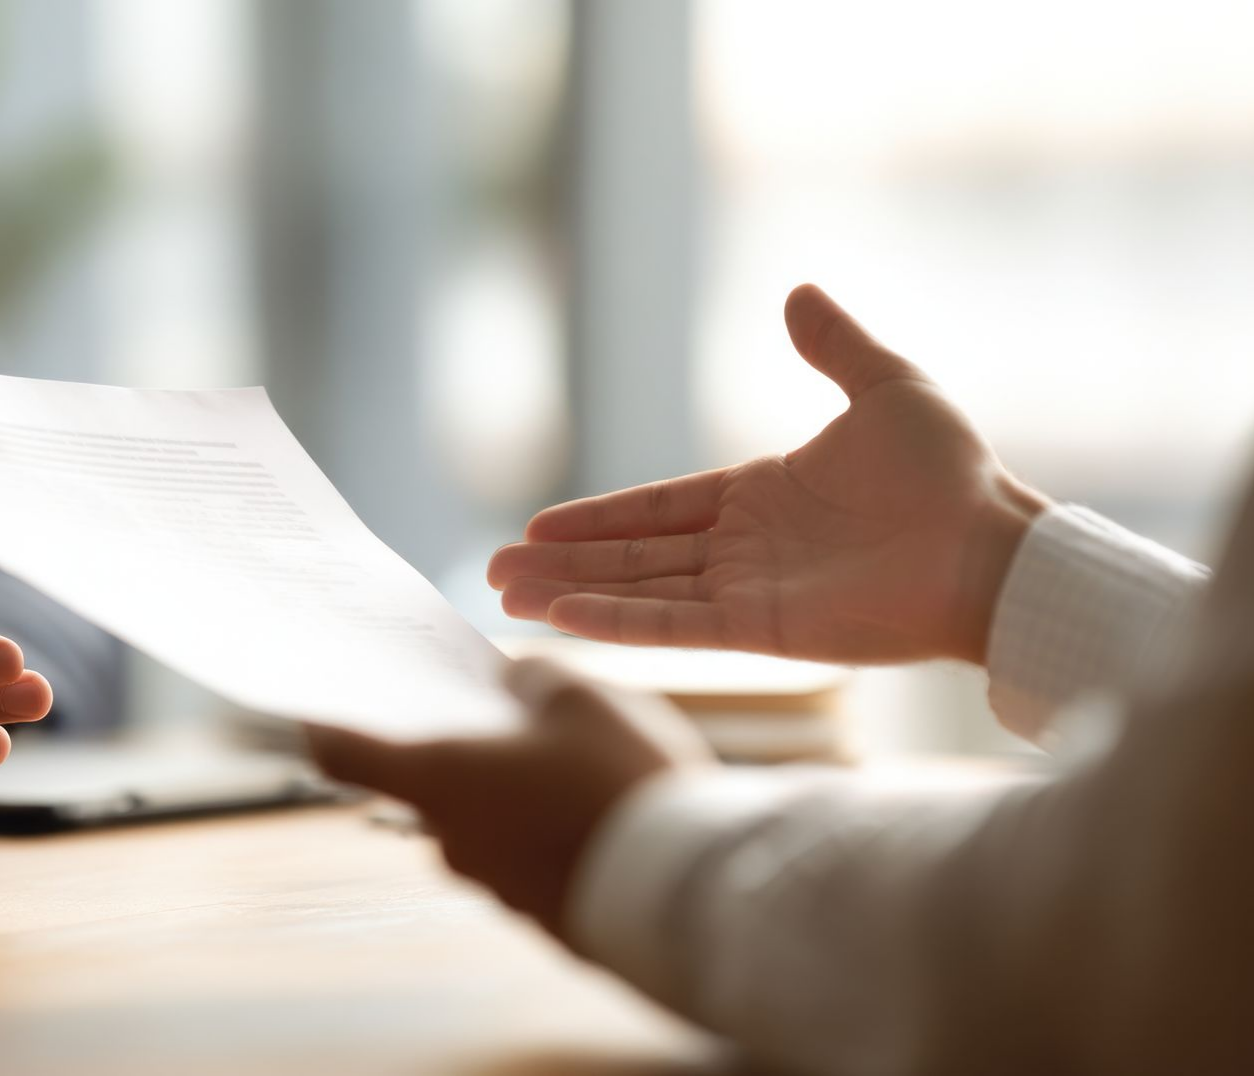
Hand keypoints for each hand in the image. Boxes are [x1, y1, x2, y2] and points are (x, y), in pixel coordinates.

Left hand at [306, 658, 712, 935]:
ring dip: (513, 786)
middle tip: (507, 704)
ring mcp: (495, 885)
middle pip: (432, 780)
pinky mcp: (541, 912)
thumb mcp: (582, 699)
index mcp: (438, 781)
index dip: (328, 718)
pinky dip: (546, 826)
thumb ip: (534, 679)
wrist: (680, 889)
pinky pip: (528, 854)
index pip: (343, 751)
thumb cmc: (616, 781)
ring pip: (487, 818)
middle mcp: (451, 839)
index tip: (330, 693)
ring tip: (577, 752)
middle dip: (464, 744)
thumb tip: (514, 682)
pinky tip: (597, 801)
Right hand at [488, 284, 1047, 665]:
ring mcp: (749, 593)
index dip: (596, 517)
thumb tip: (798, 292)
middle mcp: (744, 550)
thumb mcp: (887, 386)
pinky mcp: (762, 631)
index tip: (537, 526)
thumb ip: (834, 346)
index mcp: (761, 497)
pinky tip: (561, 615)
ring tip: (502, 594)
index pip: (658, 507)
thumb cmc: (949, 473)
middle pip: (632, 555)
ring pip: (639, 592)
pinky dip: (617, 621)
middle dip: (562, 562)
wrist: (994, 545)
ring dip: (571, 593)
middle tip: (494, 568)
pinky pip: (675, 625)